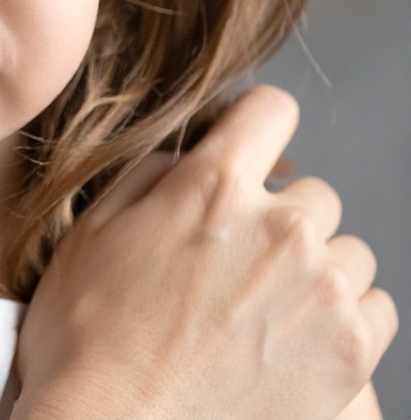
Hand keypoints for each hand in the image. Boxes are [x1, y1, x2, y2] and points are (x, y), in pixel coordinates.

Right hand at [14, 85, 396, 419]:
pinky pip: (376, 308)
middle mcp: (279, 227)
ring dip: (316, 271)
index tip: (246, 151)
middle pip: (313, 192)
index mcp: (211, 185)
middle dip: (279, 217)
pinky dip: (345, 319)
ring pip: (349, 251)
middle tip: (238, 262)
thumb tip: (186, 155)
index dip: (256, 126)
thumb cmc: (87, 338)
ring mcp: (321, 290)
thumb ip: (148, 175)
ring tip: (266, 310)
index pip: (271, 110)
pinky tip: (295, 340)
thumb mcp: (91, 231)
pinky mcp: (350, 352)